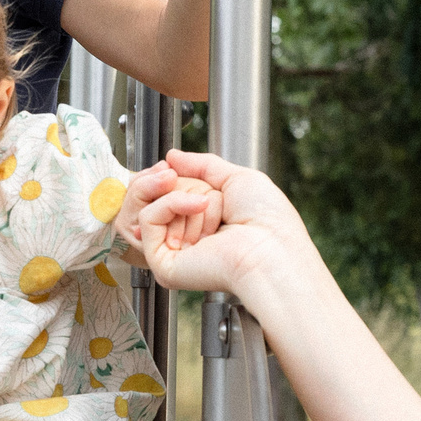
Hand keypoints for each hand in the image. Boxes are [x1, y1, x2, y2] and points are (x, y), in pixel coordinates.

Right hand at [133, 149, 318, 297]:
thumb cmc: (268, 221)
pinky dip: (172, 204)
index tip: (186, 172)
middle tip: (217, 202)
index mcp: (206, 225)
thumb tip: (172, 156)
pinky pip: (149, 217)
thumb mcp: (236, 178)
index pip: (177, 188)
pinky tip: (198, 207)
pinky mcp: (163, 263)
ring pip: (157, 203)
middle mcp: (189, 240)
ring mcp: (175, 253)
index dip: (183, 177)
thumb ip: (203, 166)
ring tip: (216, 219)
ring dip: (190, 199)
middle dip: (194, 187)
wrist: (271, 250)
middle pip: (166, 192)